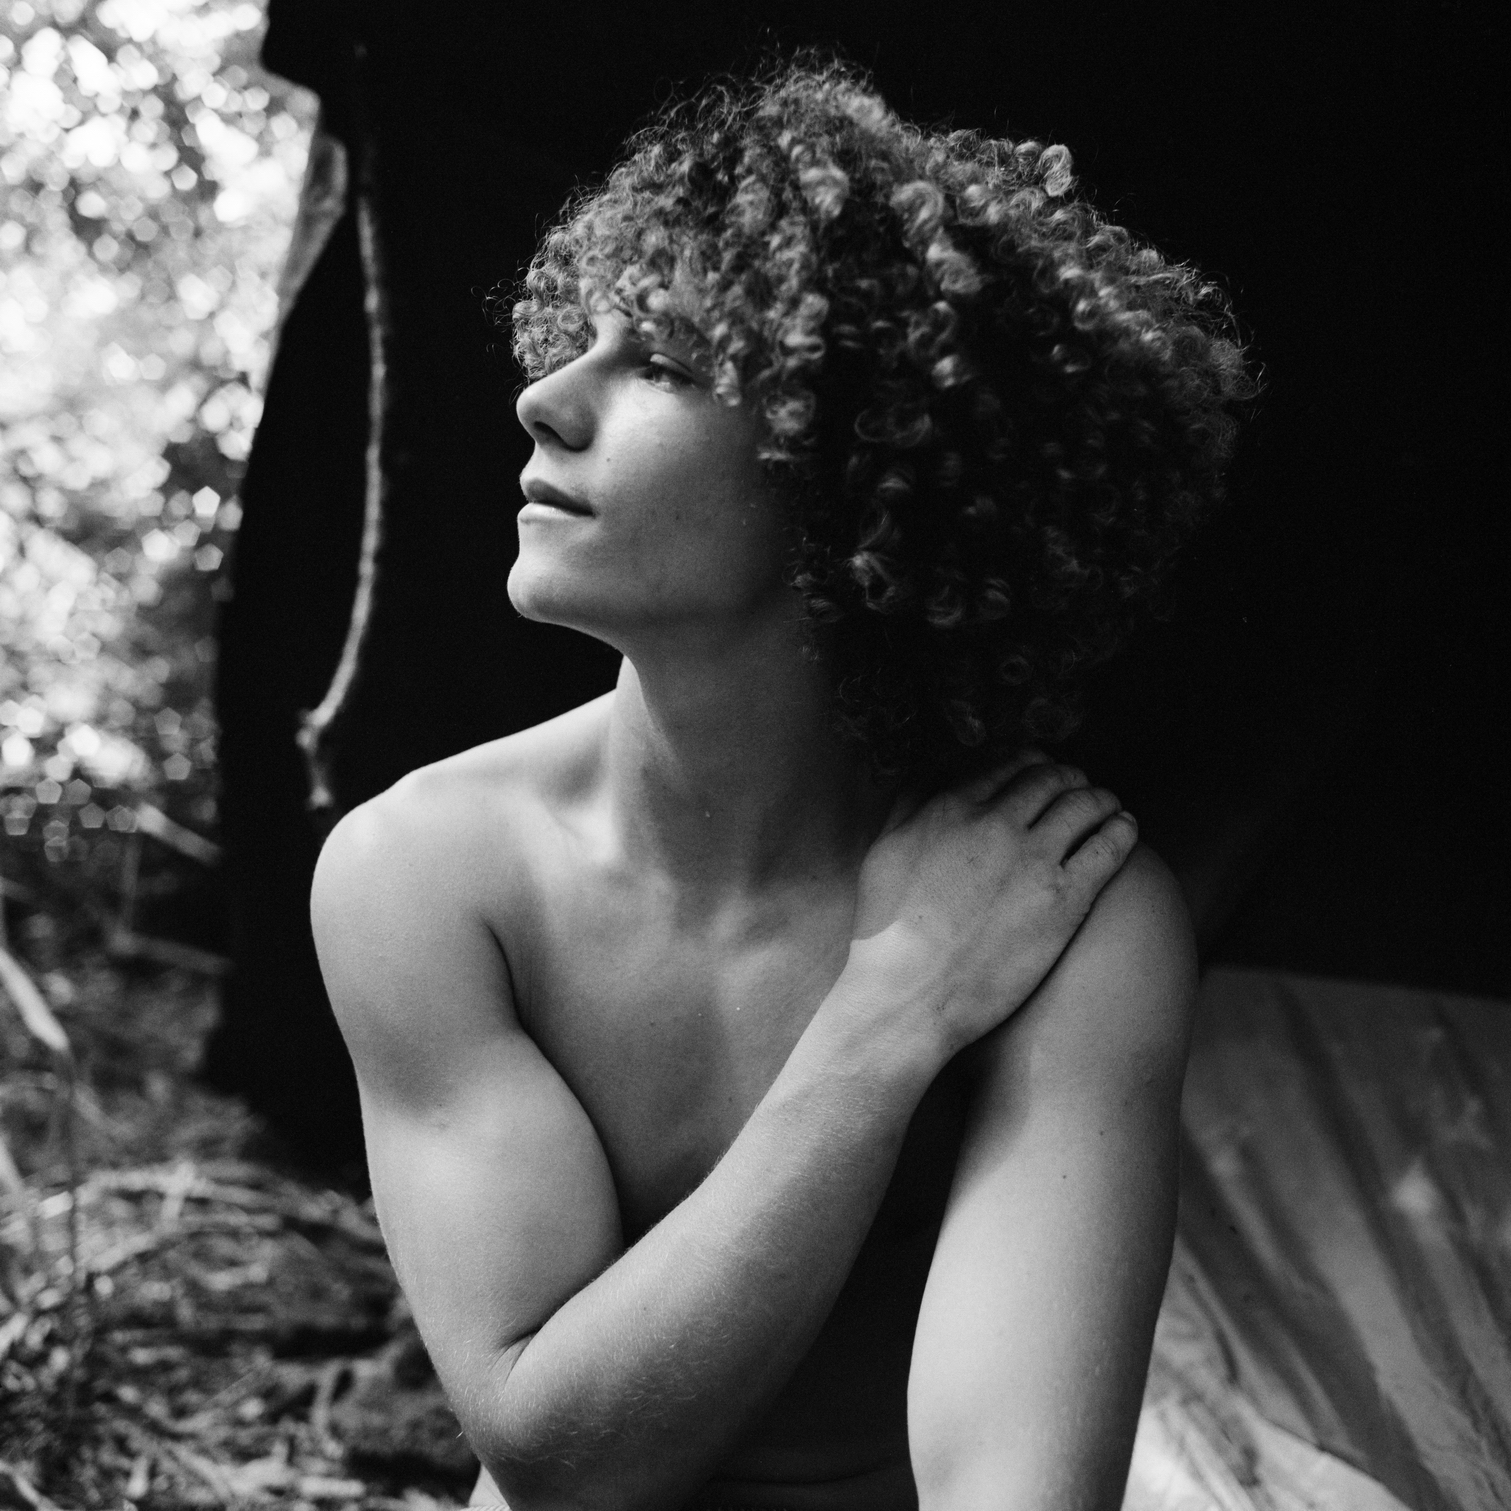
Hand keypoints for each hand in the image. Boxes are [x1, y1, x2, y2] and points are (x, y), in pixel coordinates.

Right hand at [842, 754, 1137, 1063]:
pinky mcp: (1065, 899)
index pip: (1008, 765)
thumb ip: (910, 804)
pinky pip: (1108, 848)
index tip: (1042, 769)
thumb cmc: (887, 931)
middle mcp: (996, 823)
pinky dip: (1122, 830)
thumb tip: (930, 777)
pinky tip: (1125, 829)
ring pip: (1085, 805)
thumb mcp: (884, 850)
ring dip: (1101, 798)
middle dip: (1069, 777)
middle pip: (1051, 779)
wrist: (910, 993)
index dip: (1032, 763)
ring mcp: (1034, 859)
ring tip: (1109, 805)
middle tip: (1079, 785)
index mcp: (952, 807)